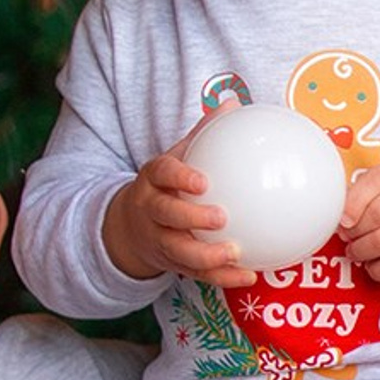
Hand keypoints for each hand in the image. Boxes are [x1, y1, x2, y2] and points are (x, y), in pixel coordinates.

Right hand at [103, 141, 250, 287]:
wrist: (131, 226)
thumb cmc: (166, 186)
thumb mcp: (177, 157)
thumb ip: (204, 133)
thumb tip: (234, 102)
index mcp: (154, 180)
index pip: (162, 173)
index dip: (179, 177)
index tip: (202, 181)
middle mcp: (152, 210)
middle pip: (165, 214)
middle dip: (190, 216)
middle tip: (221, 217)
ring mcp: (159, 239)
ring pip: (178, 250)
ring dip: (206, 255)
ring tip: (235, 253)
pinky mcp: (172, 264)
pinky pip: (196, 274)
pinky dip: (221, 277)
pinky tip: (248, 276)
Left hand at [341, 165, 379, 282]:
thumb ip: (368, 190)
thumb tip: (338, 211)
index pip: (374, 184)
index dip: (351, 204)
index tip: (342, 219)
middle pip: (376, 215)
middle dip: (354, 231)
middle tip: (348, 238)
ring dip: (362, 251)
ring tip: (357, 252)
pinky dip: (377, 269)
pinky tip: (374, 266)